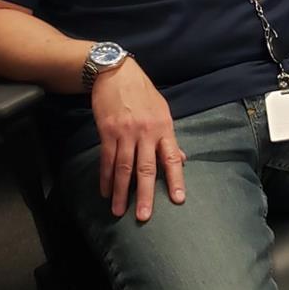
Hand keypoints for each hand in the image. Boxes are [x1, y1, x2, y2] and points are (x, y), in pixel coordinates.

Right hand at [91, 57, 185, 221]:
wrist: (115, 72)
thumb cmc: (142, 92)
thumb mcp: (162, 110)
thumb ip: (170, 137)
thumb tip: (182, 159)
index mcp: (164, 127)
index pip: (172, 158)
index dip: (176, 179)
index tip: (178, 199)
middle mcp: (146, 131)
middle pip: (145, 168)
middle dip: (145, 194)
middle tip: (144, 217)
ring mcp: (125, 132)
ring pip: (124, 167)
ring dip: (121, 191)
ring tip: (118, 211)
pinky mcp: (107, 130)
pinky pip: (107, 158)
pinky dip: (106, 176)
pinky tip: (106, 190)